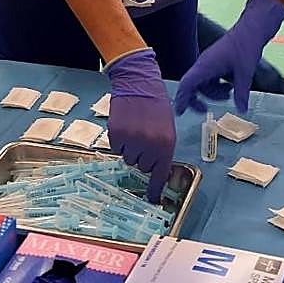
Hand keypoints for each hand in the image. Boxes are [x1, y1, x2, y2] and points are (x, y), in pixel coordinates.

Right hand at [106, 48, 175, 202]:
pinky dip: (119, 141)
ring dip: (131, 149)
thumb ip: (163, 149)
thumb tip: (157, 170)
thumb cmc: (156, 105)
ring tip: (135, 129)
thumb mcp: (167, 127)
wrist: (138, 83)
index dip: (155, 188)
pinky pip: (116, 149)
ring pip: (128, 159)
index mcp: (166, 143)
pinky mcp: (116, 134)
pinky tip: (125, 125)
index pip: (160, 173)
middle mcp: (149, 144)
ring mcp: (131, 140)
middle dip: (144, 157)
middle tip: (145, 139)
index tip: (152, 200)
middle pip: (143, 167)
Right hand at [174, 0, 283, 114]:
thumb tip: (241, 110)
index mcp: (206, 65)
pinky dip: (218, 85)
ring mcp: (210, 62)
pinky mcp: (217, 61)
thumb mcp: (245, 72)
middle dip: (198, 99)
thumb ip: (241, 93)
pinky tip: (231, 86)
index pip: (187, 84)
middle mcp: (204, 64)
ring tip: (230, 93)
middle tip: (204, 110)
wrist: (251, 29)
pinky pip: (211, 78)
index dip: (181, 98)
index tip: (179, 112)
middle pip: (192, 85)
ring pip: (204, 83)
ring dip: (213, 92)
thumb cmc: (246, 46)